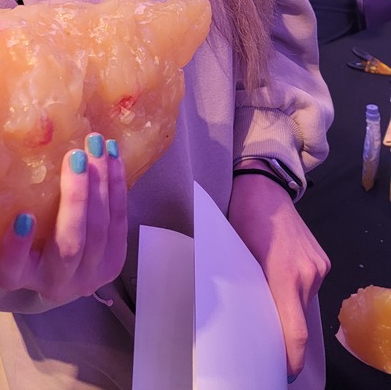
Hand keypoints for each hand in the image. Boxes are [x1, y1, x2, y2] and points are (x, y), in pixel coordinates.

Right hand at [0, 133, 127, 306]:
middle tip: (75, 157)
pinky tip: (112, 156)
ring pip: (99, 231)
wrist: (52, 272)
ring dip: (101, 183)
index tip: (24, 216)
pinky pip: (119, 222)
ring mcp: (87, 276)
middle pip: (68, 245)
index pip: (10, 269)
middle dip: (76, 198)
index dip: (16, 247)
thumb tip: (10, 151)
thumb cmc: (21, 239)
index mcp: (17, 277)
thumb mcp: (2, 230)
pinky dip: (116, 186)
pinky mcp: (113, 263)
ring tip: (97, 146)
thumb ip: (4, 208)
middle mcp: (52, 284)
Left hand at [228, 174, 329, 381]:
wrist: (263, 187)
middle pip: (298, 318)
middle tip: (263, 329)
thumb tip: (245, 319)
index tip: (284, 372)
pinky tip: (279, 272)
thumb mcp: (235, 256)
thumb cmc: (241, 219)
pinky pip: (309, 286)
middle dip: (284, 328)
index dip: (292, 358)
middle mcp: (307, 274)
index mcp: (283, 276)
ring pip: (303, 302)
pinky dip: (295, 287)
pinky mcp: (322, 259)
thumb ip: (246, 287)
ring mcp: (318, 266)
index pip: (295, 332)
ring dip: (288, 303)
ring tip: (267, 288)